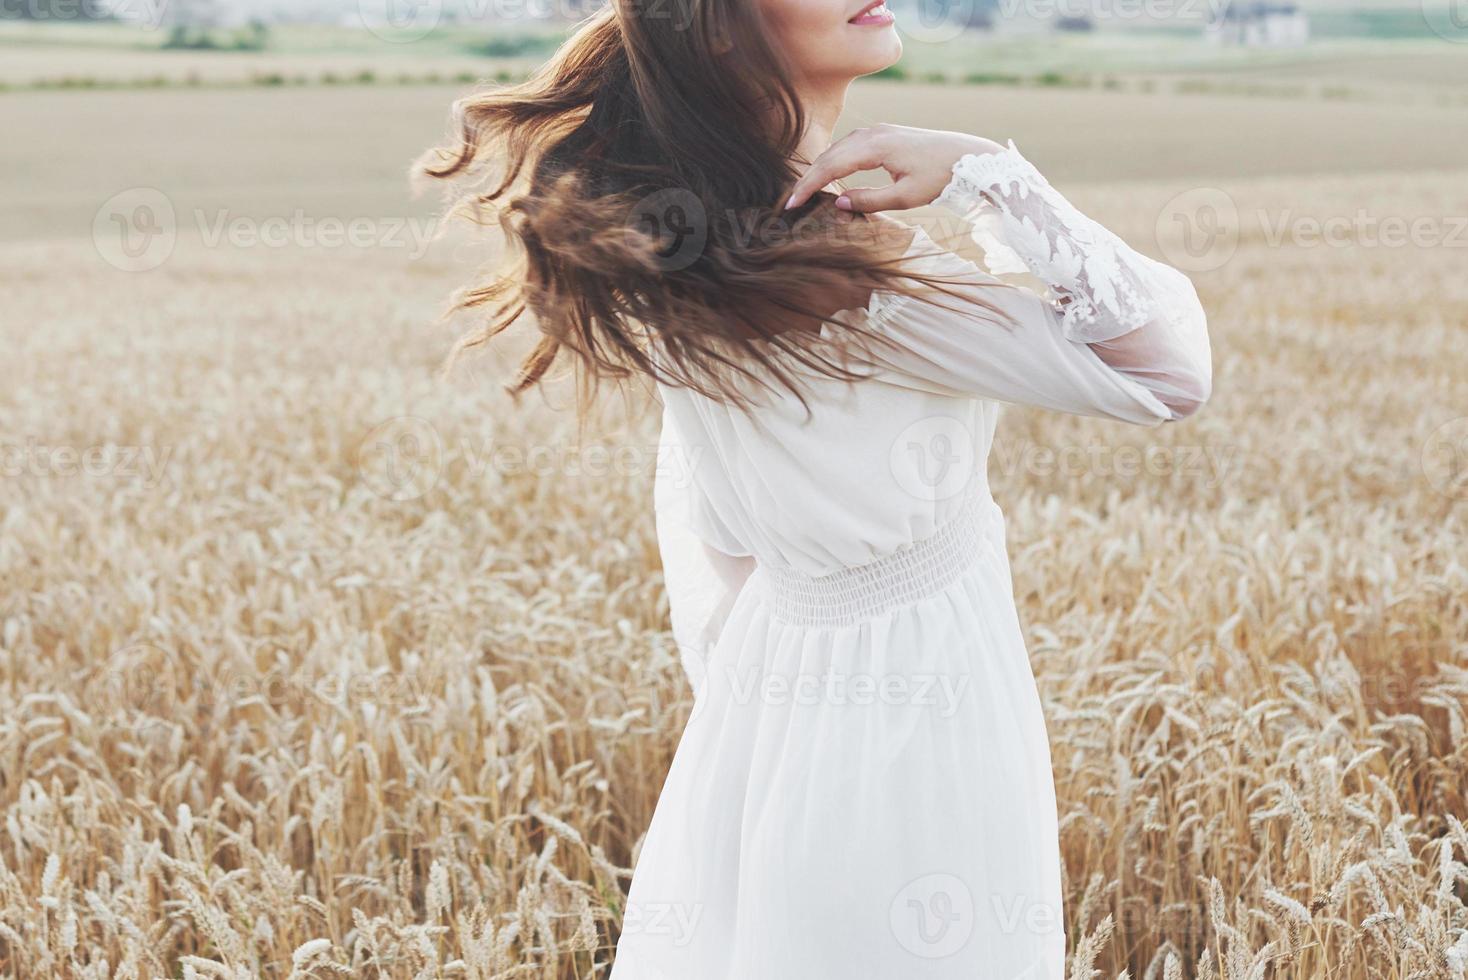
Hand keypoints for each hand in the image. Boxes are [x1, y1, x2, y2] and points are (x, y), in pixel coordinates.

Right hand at [784, 124, 1004, 213]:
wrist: (968, 156)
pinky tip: (830, 177)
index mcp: (875, 146)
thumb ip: (869, 201)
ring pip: (837, 149)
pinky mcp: (883, 134)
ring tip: (805, 193)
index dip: (808, 187)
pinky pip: (849, 146)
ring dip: (820, 170)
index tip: (791, 205)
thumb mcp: (906, 197)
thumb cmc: (941, 177)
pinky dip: (834, 162)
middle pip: (828, 155)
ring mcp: (878, 131)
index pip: (830, 166)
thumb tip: (837, 202)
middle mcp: (873, 133)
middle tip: (790, 202)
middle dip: (808, 179)